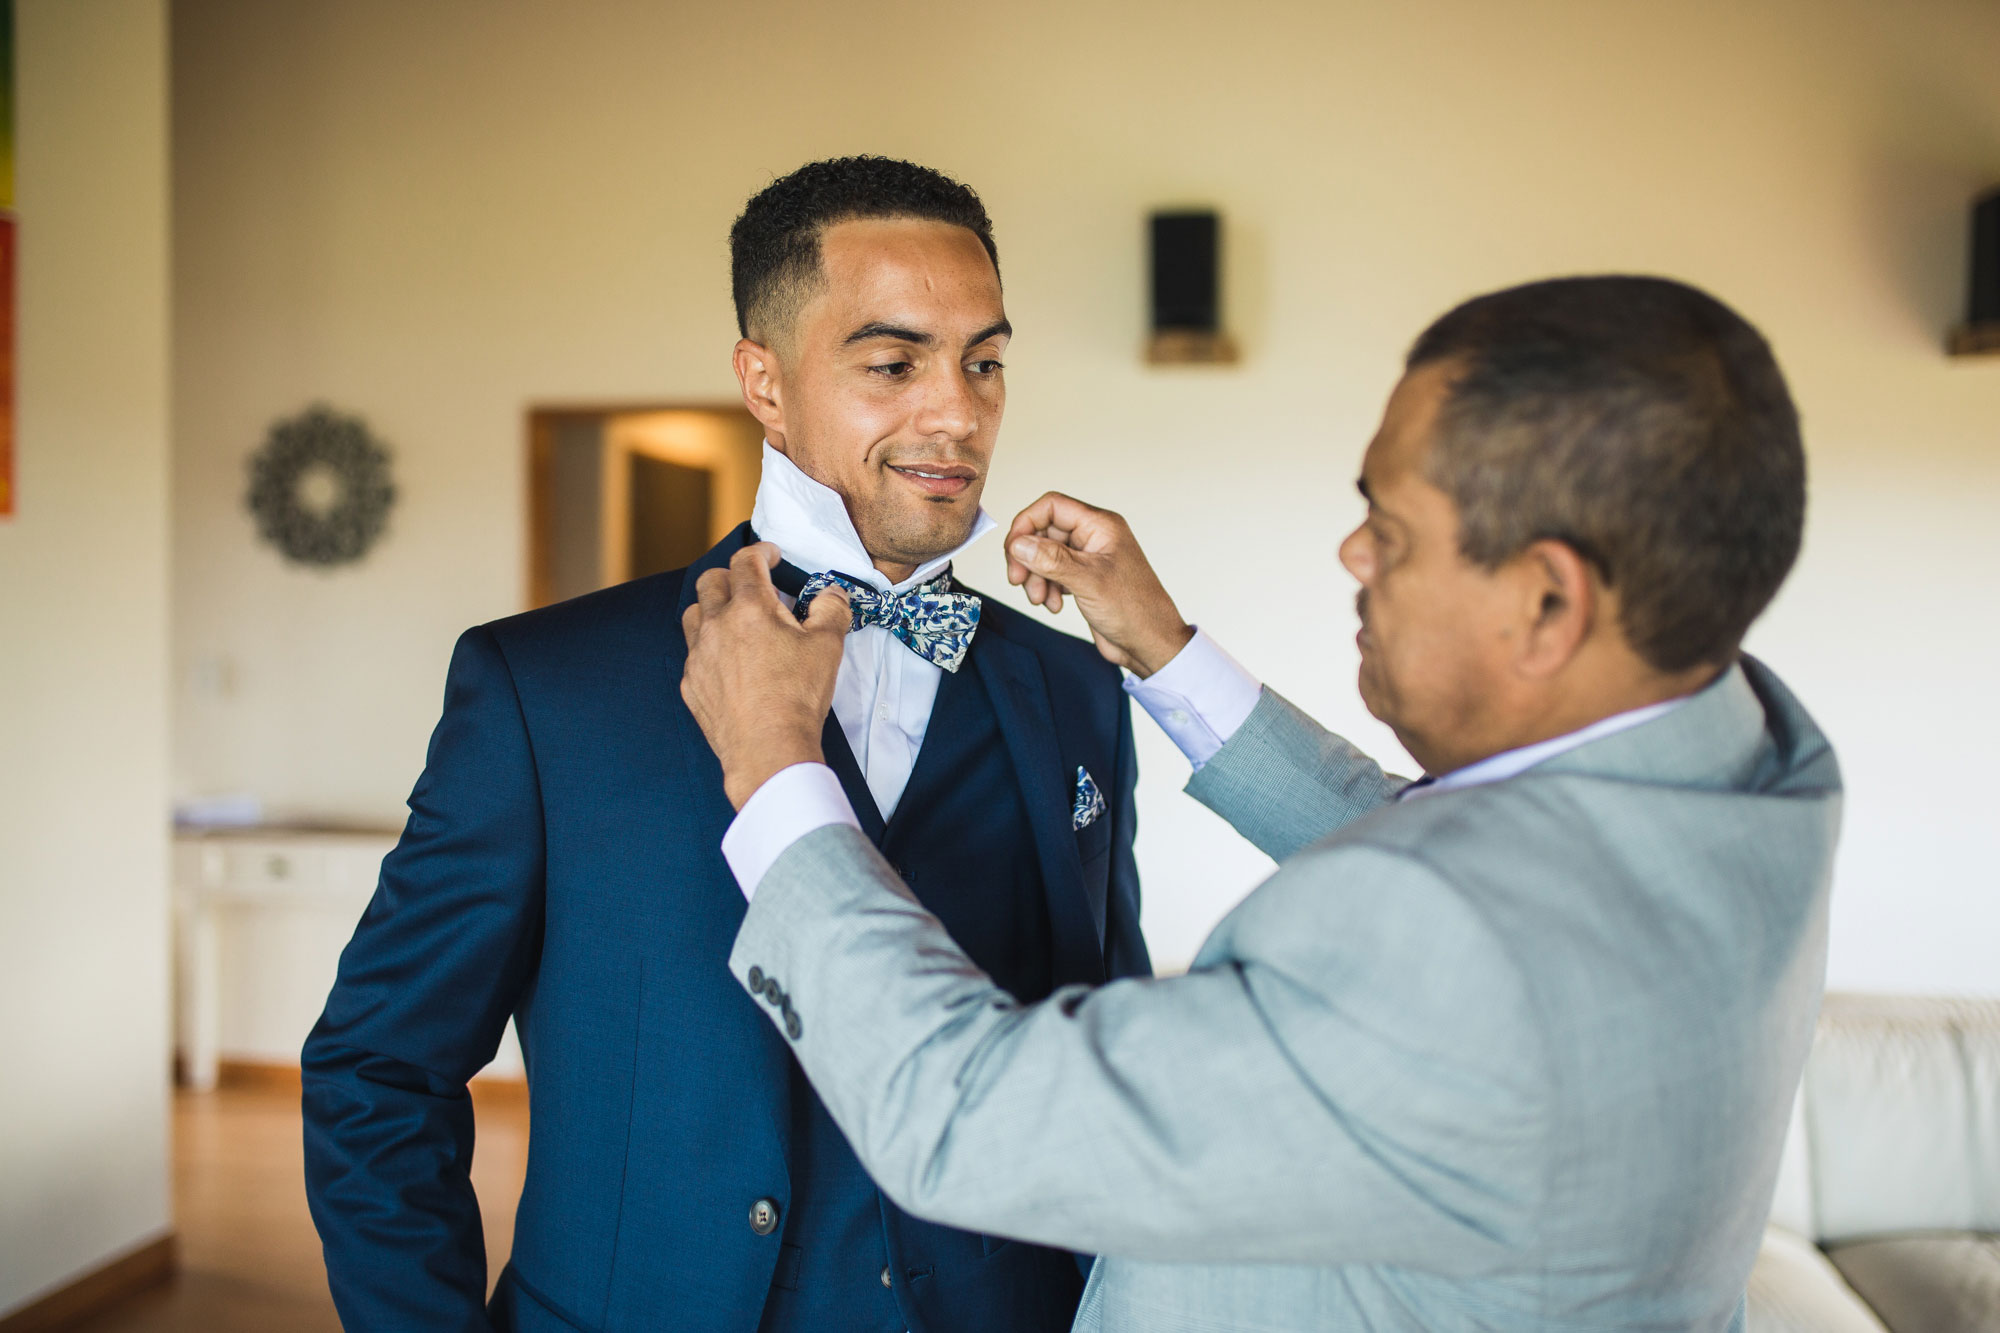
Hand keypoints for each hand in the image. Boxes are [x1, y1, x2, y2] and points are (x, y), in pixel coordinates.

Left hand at [681, 543, 850, 808]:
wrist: (767, 750)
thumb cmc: (797, 697)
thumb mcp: (828, 647)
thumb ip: (832, 609)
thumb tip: (831, 594)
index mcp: (750, 608)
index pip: (746, 562)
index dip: (760, 551)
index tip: (771, 555)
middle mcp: (717, 625)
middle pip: (710, 581)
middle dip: (731, 575)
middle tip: (751, 584)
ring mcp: (698, 656)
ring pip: (693, 615)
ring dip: (711, 608)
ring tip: (733, 619)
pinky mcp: (691, 684)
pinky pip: (693, 654)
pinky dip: (708, 647)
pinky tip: (728, 662)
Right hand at [1005, 492, 1194, 676]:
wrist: (1149, 644)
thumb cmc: (1135, 610)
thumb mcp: (1089, 581)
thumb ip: (1051, 560)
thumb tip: (1019, 544)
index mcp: (1101, 526)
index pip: (1052, 507)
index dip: (1027, 524)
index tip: (1013, 550)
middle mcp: (1094, 537)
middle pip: (1044, 532)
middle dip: (1028, 557)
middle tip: (1018, 580)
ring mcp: (1088, 558)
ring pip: (1044, 555)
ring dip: (1036, 576)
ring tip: (1040, 599)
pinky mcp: (1083, 579)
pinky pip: (1052, 573)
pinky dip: (1046, 587)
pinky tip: (1053, 605)